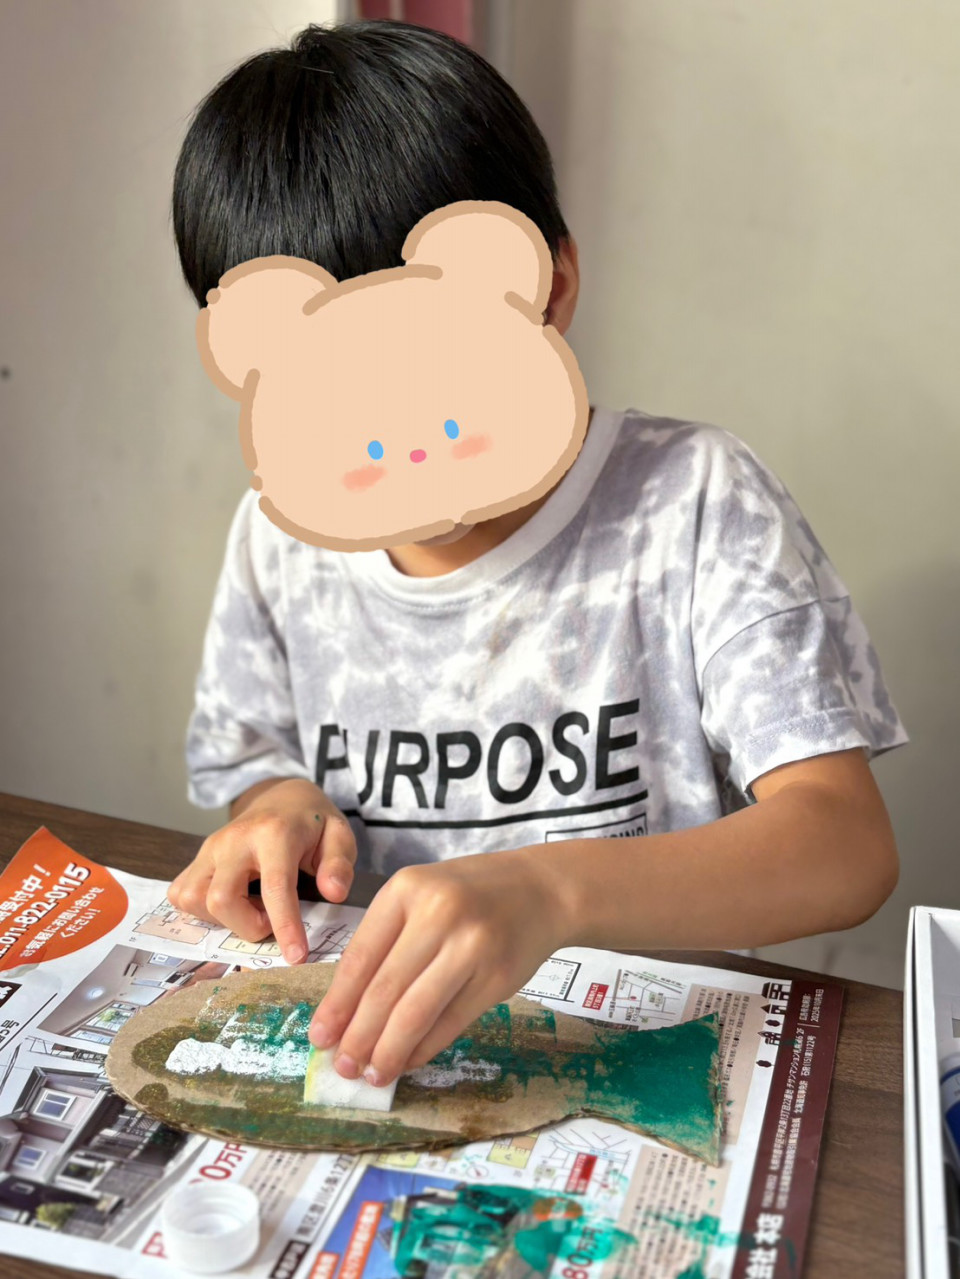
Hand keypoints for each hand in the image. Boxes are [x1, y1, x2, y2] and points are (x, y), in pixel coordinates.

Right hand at [168, 779, 356, 963]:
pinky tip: (233, 903)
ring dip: (224, 919)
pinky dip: (203, 911)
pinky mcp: (196, 858)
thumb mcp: (339, 835)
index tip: (297, 957)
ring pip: (195, 900)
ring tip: (253, 907)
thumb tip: (334, 893)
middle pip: (222, 898)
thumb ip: (339, 864)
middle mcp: (234, 840)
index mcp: (274, 833)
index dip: (285, 926)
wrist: (279, 798)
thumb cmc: (311, 823)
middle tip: (271, 919)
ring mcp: (209, 848)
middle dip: (247, 926)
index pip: (275, 886)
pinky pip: (182, 895)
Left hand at [308, 848, 572, 1085]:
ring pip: (416, 1012)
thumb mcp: (420, 897)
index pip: (361, 957)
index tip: (319, 1037)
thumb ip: (386, 942)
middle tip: (342, 1066)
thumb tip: (346, 1012)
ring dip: (389, 1050)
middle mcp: (438, 913)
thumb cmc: (468, 895)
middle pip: (385, 989)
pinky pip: (450, 1022)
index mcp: (406, 889)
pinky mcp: (497, 976)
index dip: (337, 1003)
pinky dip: (424, 1047)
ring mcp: (471, 945)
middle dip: (358, 1036)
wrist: (540, 889)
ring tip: (372, 1074)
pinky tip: (407, 1060)